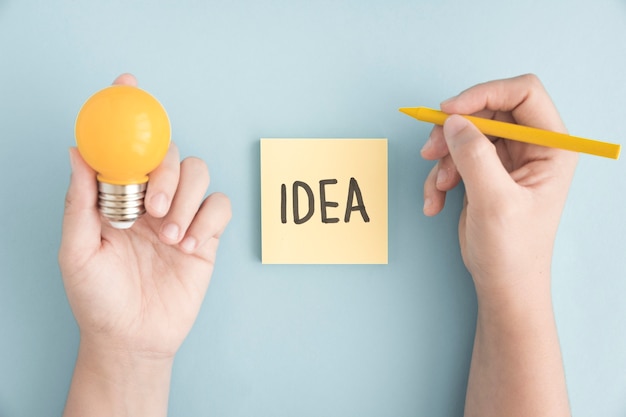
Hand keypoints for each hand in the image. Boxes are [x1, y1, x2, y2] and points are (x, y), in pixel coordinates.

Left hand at [59, 74, 230, 415]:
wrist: (133, 338)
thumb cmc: (98, 298)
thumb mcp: (77, 249)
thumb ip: (80, 200)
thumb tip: (77, 151)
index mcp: (118, 197)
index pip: (126, 145)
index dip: (128, 113)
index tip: (127, 85)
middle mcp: (152, 199)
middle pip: (171, 152)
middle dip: (164, 174)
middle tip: (152, 209)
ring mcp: (181, 215)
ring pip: (200, 173)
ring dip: (186, 200)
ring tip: (170, 237)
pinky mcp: (206, 236)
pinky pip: (221, 206)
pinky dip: (207, 221)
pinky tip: (189, 248)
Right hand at [421, 74, 577, 295]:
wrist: (501, 282)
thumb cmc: (512, 249)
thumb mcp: (495, 201)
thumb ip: (474, 156)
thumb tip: (453, 122)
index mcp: (551, 147)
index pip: (523, 93)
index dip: (484, 93)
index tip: (450, 110)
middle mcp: (531, 146)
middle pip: (488, 109)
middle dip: (456, 129)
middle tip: (430, 150)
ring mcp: (505, 159)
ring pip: (466, 132)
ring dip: (443, 157)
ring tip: (438, 187)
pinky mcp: (483, 172)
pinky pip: (455, 156)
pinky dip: (440, 177)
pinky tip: (436, 202)